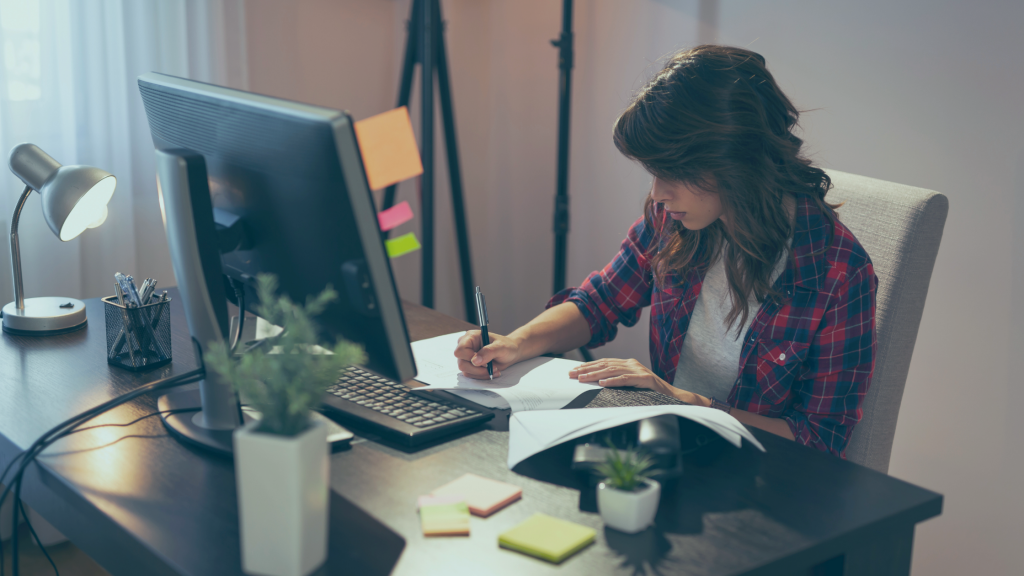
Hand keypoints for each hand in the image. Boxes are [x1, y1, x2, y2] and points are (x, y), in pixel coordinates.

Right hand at [454, 330, 522, 379]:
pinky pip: (471, 375)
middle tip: (491, 367)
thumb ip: (488, 352)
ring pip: (466, 371)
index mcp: (471, 337)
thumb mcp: (500, 347)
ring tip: (494, 369)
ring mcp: (467, 357)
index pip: (460, 350)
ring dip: (481, 373)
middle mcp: (467, 347)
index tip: (484, 362)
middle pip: (461, 363)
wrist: (511, 353)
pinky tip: (492, 372)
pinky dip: (482, 376)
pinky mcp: (471, 365)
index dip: (469, 358)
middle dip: (477, 369)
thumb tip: (475, 361)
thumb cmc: (506, 346)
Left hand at [569, 358, 701, 403]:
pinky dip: (613, 381)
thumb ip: (618, 380)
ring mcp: (639, 370)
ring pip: (613, 371)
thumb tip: (597, 383)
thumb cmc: (651, 392)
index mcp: (628, 363)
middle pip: (605, 365)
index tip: (574, 370)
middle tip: (571, 374)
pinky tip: (603, 383)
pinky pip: (627, 379)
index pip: (604, 362)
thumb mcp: (631, 384)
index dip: (588, 366)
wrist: (673, 396)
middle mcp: (632, 364)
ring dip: (595, 375)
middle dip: (586, 369)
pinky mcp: (646, 379)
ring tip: (582, 378)